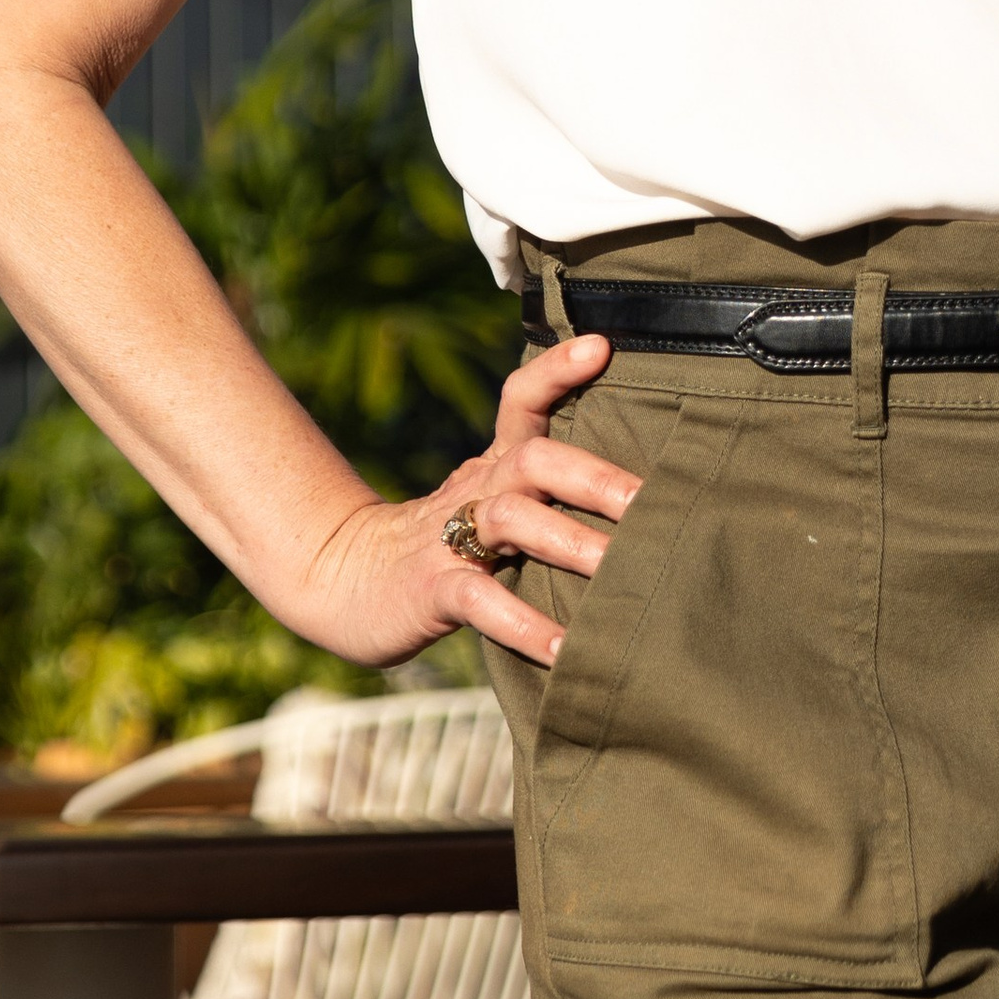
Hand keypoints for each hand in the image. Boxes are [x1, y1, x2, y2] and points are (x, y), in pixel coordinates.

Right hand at [298, 334, 634, 670]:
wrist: (349, 580)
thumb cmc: (445, 542)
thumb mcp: (489, 501)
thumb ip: (545, 490)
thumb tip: (643, 496)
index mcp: (493, 464)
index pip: (520, 399)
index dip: (556, 369)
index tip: (602, 346)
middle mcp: (476, 490)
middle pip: (533, 460)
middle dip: (593, 477)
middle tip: (649, 503)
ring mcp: (449, 538)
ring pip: (510, 520)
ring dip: (568, 544)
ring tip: (620, 574)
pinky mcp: (431, 590)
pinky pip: (479, 600)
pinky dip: (522, 624)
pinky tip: (564, 652)